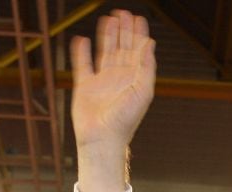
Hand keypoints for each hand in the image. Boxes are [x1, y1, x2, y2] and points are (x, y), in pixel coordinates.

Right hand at [70, 10, 155, 191]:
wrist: (102, 140)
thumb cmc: (125, 121)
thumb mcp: (142, 92)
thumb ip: (146, 67)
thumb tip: (149, 43)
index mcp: (134, 79)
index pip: (138, 51)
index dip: (138, 34)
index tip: (138, 18)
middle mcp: (119, 78)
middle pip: (122, 48)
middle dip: (124, 30)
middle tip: (123, 13)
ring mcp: (102, 82)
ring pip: (105, 52)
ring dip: (107, 36)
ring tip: (108, 19)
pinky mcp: (85, 87)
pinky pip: (83, 65)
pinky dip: (82, 52)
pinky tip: (82, 39)